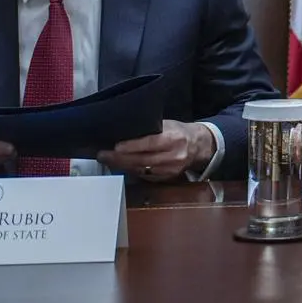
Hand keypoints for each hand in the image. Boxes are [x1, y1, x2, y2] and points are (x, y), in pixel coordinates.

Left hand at [98, 121, 213, 181]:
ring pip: (140, 170)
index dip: (131, 146)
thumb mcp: (168, 124)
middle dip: (119, 158)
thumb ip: (150, 130)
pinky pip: (145, 176)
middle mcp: (172, 156)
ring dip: (122, 165)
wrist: (198, 146)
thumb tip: (125, 132)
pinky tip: (122, 166)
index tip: (115, 147)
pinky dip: (132, 171)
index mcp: (173, 139)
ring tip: (108, 160)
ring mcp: (170, 170)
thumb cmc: (179, 132)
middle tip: (103, 155)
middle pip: (141, 160)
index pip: (149, 144)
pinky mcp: (167, 178)